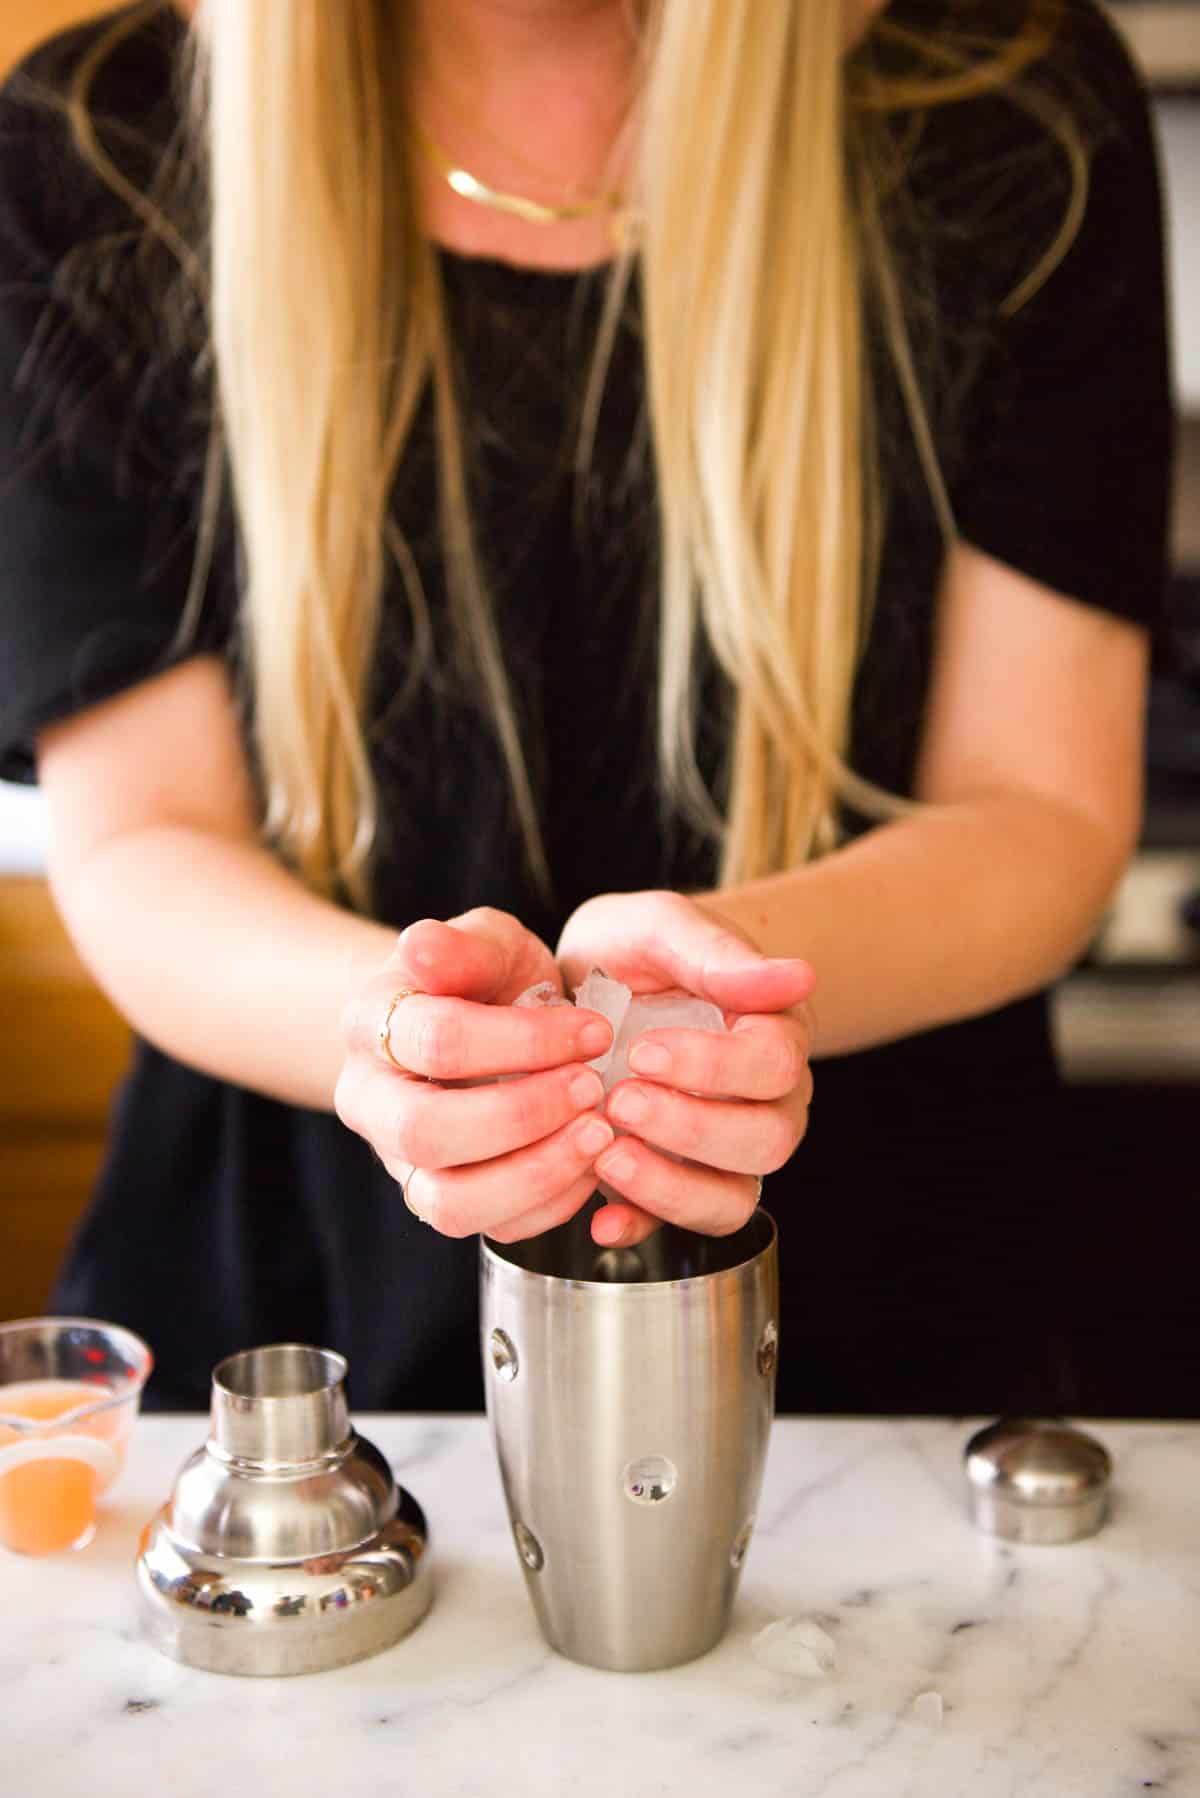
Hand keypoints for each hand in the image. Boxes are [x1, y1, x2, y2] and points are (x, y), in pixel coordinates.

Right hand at [335, 908, 615, 1240]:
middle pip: (424, 1132)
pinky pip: (494, 1230)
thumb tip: (420, 945)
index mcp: (371, 1025)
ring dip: (536, 1172)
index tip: (595, 1030)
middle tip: (593, 1088)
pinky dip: (552, 1203)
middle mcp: (372, 1104)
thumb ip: (463, 945)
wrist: (482, 1026)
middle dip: (522, 1114)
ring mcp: (404, 1164)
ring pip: (449, 1203)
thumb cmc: (486, 980)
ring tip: (598, 1134)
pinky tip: (591, 1162)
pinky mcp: (448, 1203)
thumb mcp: (485, 942)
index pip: (436, 1040)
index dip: (523, 1040)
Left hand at [556, 890, 814, 1246]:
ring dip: (672, 1187)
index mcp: (773, 1033)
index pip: (775, 1064)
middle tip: (620, 1100)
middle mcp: (765, 1102)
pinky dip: (642, 1225)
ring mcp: (723, 1151)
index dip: (714, 1066)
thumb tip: (800, 975)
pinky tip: (601, 1217)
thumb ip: (719, 953)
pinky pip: (678, 1225)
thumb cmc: (633, 950)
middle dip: (691, 1127)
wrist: (583, 980)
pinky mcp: (676, 1183)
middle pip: (766, 1140)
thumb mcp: (662, 928)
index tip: (644, 1050)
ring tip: (607, 1156)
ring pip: (733, 1197)